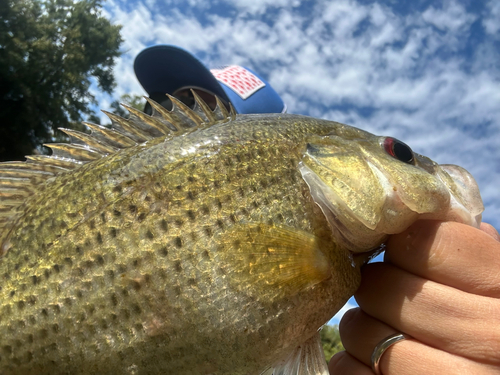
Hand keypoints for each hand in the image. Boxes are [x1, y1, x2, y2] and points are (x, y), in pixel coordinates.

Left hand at [328, 220, 499, 373]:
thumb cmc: (494, 327)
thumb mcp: (498, 282)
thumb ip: (472, 251)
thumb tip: (424, 210)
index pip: (422, 242)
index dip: (401, 246)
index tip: (401, 256)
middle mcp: (487, 337)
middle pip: (382, 286)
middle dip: (375, 287)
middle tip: (385, 295)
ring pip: (360, 330)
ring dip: (361, 327)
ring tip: (382, 332)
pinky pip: (349, 370)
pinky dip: (352, 363)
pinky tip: (374, 363)